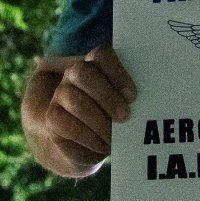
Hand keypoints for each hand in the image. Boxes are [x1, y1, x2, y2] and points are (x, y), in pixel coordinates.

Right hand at [23, 44, 136, 174]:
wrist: (89, 143)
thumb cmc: (115, 118)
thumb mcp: (125, 104)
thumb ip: (129, 96)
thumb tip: (146, 100)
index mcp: (96, 64)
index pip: (102, 55)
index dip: (117, 74)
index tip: (132, 96)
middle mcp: (75, 74)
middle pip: (84, 74)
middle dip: (107, 96)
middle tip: (125, 116)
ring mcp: (60, 94)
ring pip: (75, 100)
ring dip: (99, 121)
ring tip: (114, 136)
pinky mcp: (53, 116)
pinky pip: (66, 124)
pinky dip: (88, 137)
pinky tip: (102, 145)